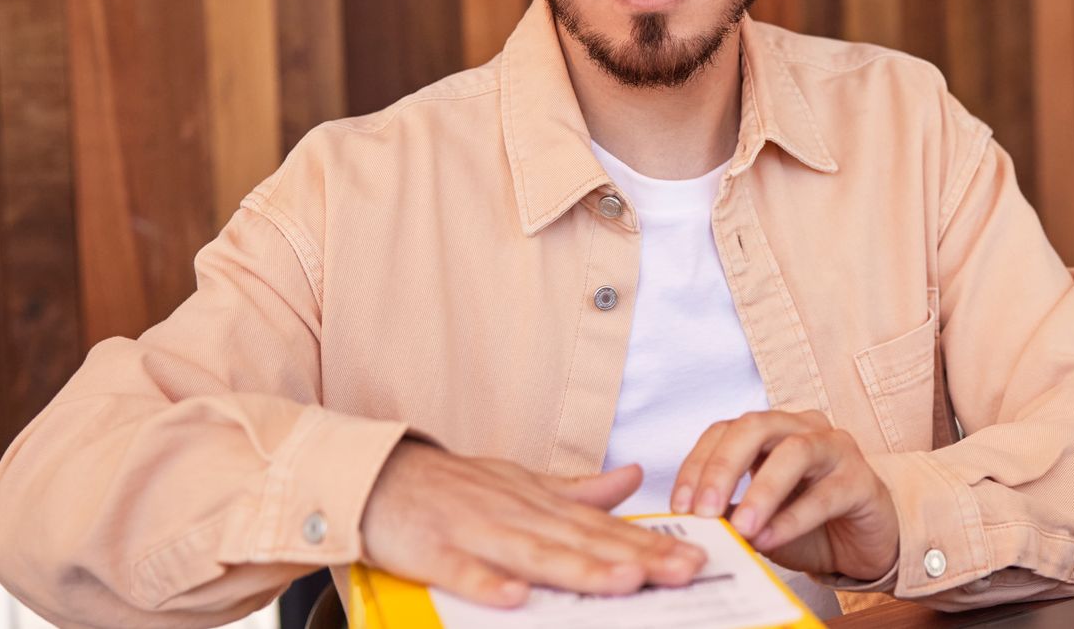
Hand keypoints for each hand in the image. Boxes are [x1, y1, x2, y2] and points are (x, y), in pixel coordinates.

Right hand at [359, 440, 705, 606]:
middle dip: (636, 558)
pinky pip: (461, 571)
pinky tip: (513, 599)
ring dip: (580, 569)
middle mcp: (517, 514)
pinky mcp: (431, 551)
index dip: (650, 544)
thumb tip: (633, 478)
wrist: (378, 475)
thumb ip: (577, 489)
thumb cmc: (455, 488)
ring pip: (534, 553)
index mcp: (540, 503)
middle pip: (583, 541)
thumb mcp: (521, 482)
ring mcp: (475, 531)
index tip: (696, 558)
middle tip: (684, 571)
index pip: (604, 528)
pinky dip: (486, 583)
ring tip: (625, 582)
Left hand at [670, 410, 898, 581]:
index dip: (697, 464)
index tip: (680, 505)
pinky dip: (793, 518)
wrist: (863, 545)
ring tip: (742, 528)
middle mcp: (802, 429)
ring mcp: (836, 449)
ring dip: (761, 491)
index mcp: (771, 432)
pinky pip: (825, 494)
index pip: (724, 431)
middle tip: (704, 510)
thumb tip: (691, 520)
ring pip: (794, 452)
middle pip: (756, 426)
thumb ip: (730, 513)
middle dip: (723, 467)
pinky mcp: (862, 480)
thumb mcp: (758, 519)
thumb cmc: (808, 525)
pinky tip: (770, 538)